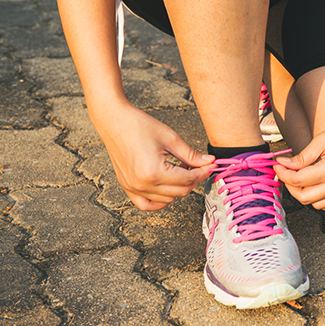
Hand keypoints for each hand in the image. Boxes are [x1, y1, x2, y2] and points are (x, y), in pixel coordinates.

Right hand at [93, 102, 215, 210]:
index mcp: (154, 172)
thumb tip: (209, 162)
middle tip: (197, 165)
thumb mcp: (171, 138)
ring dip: (179, 188)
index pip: (188, 180)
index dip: (203, 172)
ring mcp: (133, 188)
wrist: (114, 121)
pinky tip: (167, 187)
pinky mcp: (127, 187)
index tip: (210, 165)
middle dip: (194, 179)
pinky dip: (160, 200)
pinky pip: (147, 204)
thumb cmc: (140, 125)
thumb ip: (191, 155)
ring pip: (167, 199)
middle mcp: (142, 184)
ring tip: (179, 169)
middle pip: (180, 192)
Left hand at [274, 111, 324, 210]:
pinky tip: (316, 187)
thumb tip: (283, 164)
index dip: (283, 173)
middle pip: (305, 197)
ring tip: (300, 179)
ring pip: (317, 205)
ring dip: (305, 194)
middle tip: (286, 172)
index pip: (298, 180)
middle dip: (290, 186)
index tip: (278, 165)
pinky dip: (320, 201)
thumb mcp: (321, 140)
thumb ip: (301, 157)